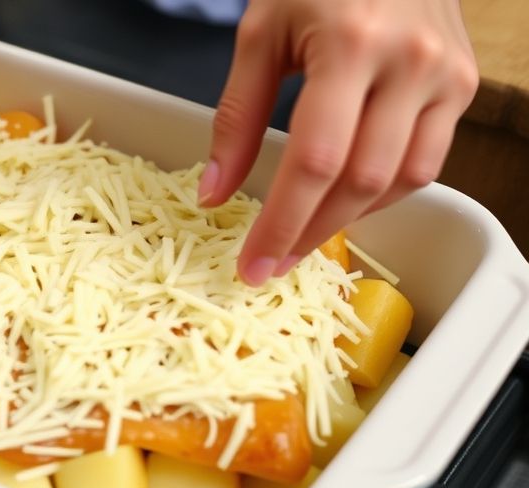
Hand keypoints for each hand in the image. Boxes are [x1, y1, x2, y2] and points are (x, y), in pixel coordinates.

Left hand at [198, 0, 478, 284]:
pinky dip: (383, 192)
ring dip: (349, 220)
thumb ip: (236, 115)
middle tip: (273, 262)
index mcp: (350, 45)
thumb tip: (213, 193)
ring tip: (303, 237)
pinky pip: (427, 161)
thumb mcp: (261, 34)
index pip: (314, 161)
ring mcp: (446, 75)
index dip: (282, 222)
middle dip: (311, 232)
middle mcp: (409, 63)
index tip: (253, 263)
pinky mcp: (464, 84)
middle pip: (360, 181)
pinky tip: (345, 201)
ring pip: (402, 180)